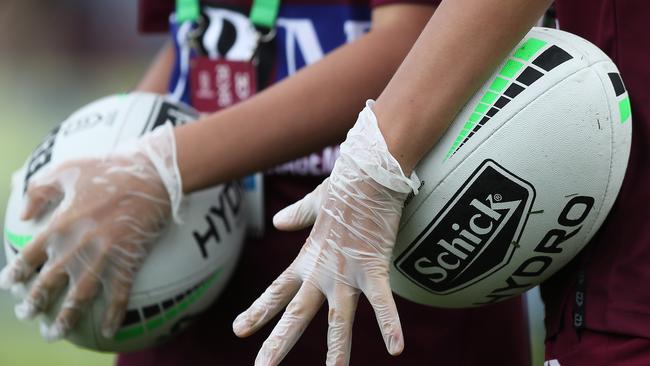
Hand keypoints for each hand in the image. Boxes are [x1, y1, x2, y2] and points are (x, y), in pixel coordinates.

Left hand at [0, 123, 181, 341]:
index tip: (10, 285)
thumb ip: (39, 190)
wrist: (153, 175)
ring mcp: (105, 256)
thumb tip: (23, 214)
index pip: (30, 256)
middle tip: (27, 314)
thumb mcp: (68, 170)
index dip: (17, 273)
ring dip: (65, 318)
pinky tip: (109, 330)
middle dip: (34, 303)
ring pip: (79, 295)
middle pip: (49, 282)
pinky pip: (120, 294)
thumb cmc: (110, 169)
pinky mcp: (129, 261)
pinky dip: (114, 314)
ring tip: (55, 333)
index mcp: (61, 224)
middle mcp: (78, 245)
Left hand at [233, 101, 419, 364]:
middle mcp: (322, 271)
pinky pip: (383, 302)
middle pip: (296, 314)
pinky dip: (390, 324)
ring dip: (336, 350)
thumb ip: (298, 216)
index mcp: (307, 257)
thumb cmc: (345, 185)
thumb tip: (279, 221)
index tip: (239, 330)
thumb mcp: (316, 204)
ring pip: (337, 319)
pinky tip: (396, 349)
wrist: (366, 169)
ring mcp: (346, 271)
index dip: (258, 312)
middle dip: (278, 342)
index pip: (277, 291)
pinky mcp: (373, 266)